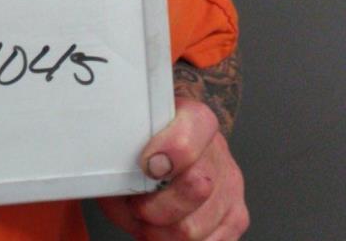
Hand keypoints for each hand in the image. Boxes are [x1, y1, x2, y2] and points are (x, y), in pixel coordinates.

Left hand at [98, 97, 248, 239]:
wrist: (169, 143)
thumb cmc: (144, 140)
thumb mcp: (130, 133)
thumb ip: (123, 150)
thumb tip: (113, 177)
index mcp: (193, 119)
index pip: (189, 137)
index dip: (168, 154)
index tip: (147, 166)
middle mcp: (217, 152)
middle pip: (195, 190)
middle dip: (154, 207)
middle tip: (135, 204)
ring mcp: (230, 186)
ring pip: (194, 228)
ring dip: (159, 232)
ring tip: (144, 219)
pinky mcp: (236, 218)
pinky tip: (162, 230)